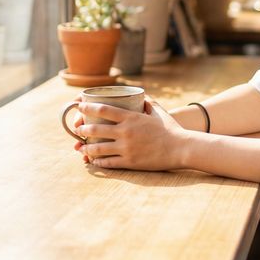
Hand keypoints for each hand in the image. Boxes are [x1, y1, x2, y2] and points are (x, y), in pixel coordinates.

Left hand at [73, 98, 188, 170]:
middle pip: (96, 129)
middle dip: (83, 129)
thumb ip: (148, 103)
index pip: (103, 110)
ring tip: (80, 146)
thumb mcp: (159, 111)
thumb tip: (141, 97)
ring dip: (86, 147)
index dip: (88, 107)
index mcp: (131, 118)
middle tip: (78, 128)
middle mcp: (126, 132)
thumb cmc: (171, 129)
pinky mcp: (130, 162)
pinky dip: (98, 162)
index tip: (79, 106)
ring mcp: (126, 148)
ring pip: (98, 148)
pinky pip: (108, 162)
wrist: (181, 149)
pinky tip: (93, 161)